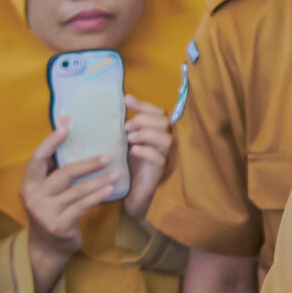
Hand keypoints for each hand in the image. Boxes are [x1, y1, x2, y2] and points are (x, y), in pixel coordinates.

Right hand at [19, 124, 117, 258]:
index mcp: (29, 183)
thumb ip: (54, 162)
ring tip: (116, 173)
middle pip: (63, 174)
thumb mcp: (47, 187)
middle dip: (87, 164)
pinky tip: (110, 189)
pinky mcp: (59, 226)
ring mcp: (46, 213)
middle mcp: (34, 197)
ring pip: (77, 192)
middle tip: (107, 156)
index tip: (66, 125)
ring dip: (99, 181)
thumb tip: (65, 121)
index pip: (37, 158)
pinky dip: (98, 197)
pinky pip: (82, 207)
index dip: (51, 141)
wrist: (47, 246)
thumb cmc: (51, 207)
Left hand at [122, 95, 171, 219]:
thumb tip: (124, 100)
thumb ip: (129, 124)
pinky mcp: (160, 172)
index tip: (126, 100)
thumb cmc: (130, 164)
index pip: (158, 112)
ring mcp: (164, 157)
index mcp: (156, 132)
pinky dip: (147, 151)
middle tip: (126, 127)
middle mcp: (164, 142)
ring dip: (147, 134)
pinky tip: (134, 151)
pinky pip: (159, 158)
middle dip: (144, 120)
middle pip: (165, 122)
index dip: (144, 105)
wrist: (130, 192)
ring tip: (130, 138)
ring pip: (166, 139)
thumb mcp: (127, 141)